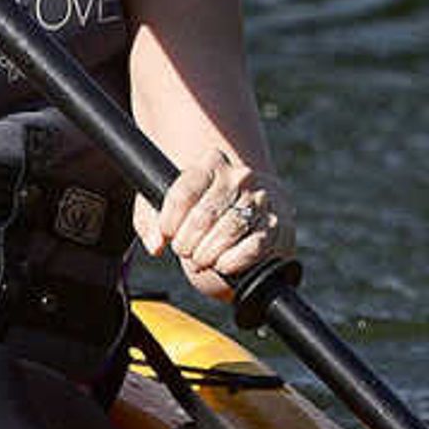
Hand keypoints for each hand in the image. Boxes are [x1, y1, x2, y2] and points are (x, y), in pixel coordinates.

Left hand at [137, 150, 293, 299]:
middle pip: (203, 216)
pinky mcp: (278, 227)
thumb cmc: (204, 214)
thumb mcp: (170, 210)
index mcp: (212, 163)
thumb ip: (150, 222)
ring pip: (227, 230)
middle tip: (185, 251)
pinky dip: (232, 261)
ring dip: (207, 254)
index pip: (183, 192)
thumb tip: (155, 245)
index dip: (169, 221)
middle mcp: (240, 176)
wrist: (251, 218)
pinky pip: (252, 247)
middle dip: (187, 243)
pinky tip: (223, 264)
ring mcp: (262, 201)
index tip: (168, 233)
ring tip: (201, 259)